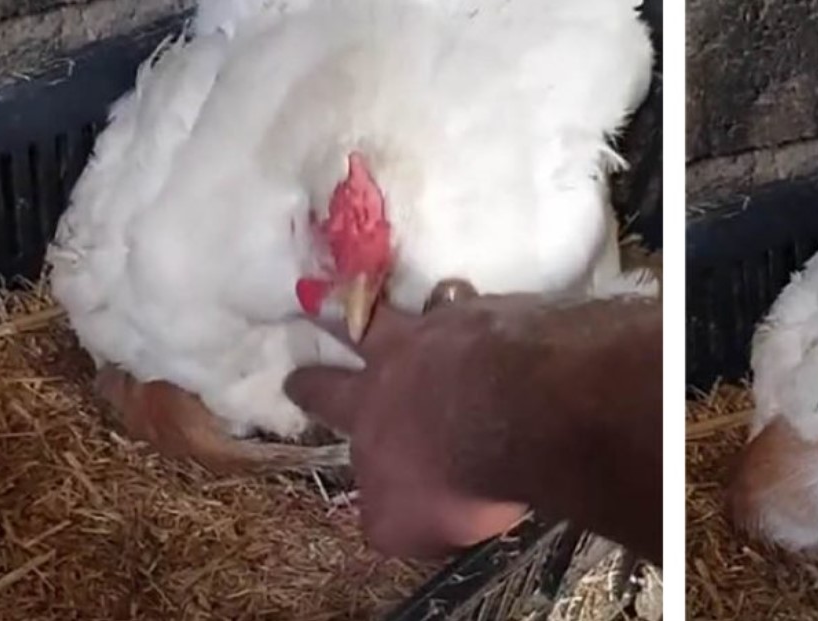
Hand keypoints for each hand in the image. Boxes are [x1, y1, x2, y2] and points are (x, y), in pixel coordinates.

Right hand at [284, 290, 543, 558]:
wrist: (524, 416)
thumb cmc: (453, 477)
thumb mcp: (403, 523)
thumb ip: (385, 511)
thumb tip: (381, 509)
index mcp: (370, 406)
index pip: (326, 396)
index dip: (309, 388)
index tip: (294, 378)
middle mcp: (405, 354)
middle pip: (363, 328)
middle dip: (337, 318)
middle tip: (318, 298)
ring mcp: (458, 326)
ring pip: (435, 304)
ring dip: (432, 303)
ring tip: (437, 295)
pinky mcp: (509, 313)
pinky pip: (498, 307)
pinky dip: (499, 316)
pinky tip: (514, 323)